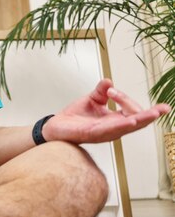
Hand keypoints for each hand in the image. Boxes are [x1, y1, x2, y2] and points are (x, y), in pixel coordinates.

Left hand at [43, 79, 170, 143]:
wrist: (55, 126)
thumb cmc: (75, 116)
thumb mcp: (91, 99)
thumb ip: (101, 90)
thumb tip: (109, 81)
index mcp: (115, 120)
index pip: (134, 112)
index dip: (133, 101)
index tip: (114, 91)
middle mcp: (113, 128)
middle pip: (137, 121)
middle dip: (150, 115)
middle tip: (161, 109)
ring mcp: (104, 133)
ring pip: (126, 127)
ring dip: (140, 120)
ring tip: (152, 115)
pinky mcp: (93, 134)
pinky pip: (109, 130)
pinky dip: (120, 125)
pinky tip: (130, 121)